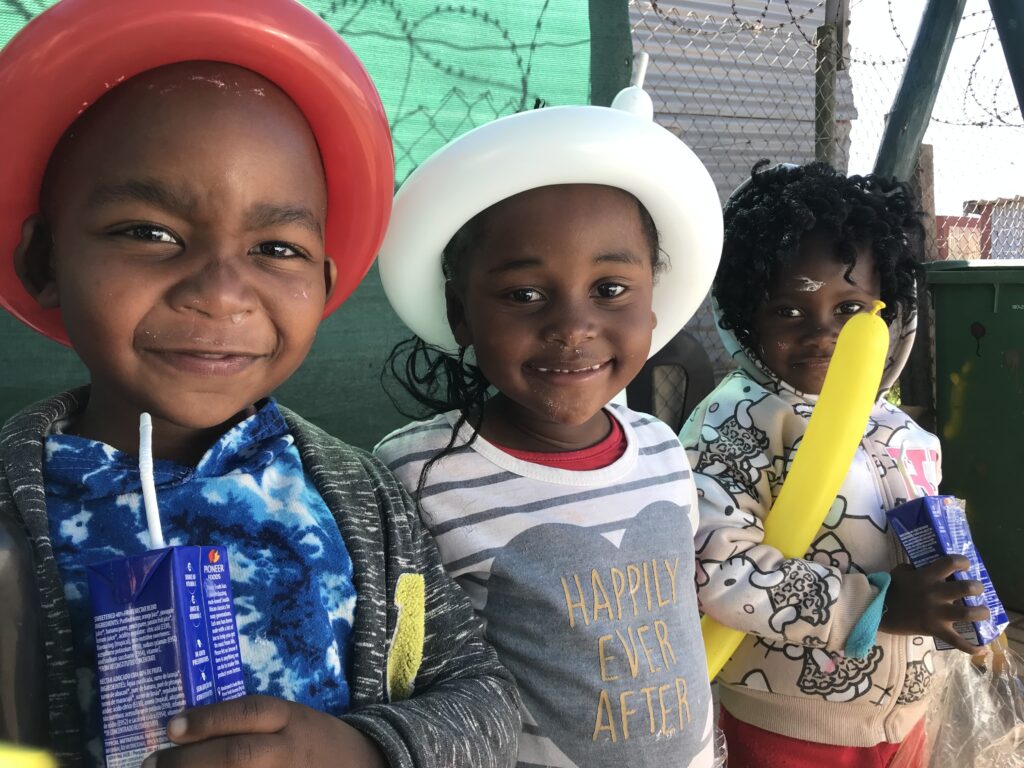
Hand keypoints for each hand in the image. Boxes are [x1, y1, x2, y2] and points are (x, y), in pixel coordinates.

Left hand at [143, 695, 386, 767]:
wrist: (364, 763)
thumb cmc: (312, 740)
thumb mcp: (289, 720)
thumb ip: (248, 724)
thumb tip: (184, 731)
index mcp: (290, 719)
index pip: (247, 713)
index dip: (208, 720)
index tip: (170, 727)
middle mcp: (290, 750)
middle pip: (238, 754)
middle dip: (190, 762)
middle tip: (150, 764)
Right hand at [880, 555, 989, 653]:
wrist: (877, 611)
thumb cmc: (889, 590)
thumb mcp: (901, 572)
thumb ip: (916, 569)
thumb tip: (928, 569)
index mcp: (927, 577)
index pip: (950, 562)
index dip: (963, 561)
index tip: (965, 565)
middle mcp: (935, 594)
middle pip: (966, 588)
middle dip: (977, 587)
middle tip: (976, 590)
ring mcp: (937, 613)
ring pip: (968, 614)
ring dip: (981, 613)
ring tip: (983, 612)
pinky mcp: (935, 630)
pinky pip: (957, 642)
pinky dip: (971, 647)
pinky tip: (981, 649)